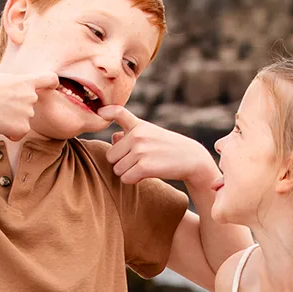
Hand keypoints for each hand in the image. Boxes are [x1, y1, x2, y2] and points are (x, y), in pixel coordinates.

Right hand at [0, 71, 58, 139]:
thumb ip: (14, 87)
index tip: (53, 86)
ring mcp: (28, 113)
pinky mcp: (23, 128)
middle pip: (29, 107)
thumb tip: (12, 96)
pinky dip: (9, 133)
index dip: (52, 83)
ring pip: (23, 121)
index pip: (49, 79)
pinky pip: (18, 134)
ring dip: (11, 121)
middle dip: (18, 110)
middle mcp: (31, 97)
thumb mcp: (1, 81)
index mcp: (26, 81)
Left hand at [100, 105, 220, 187]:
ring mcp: (140, 150)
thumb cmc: (168, 148)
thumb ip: (129, 135)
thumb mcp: (150, 135)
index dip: (106, 112)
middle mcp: (137, 135)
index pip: (118, 113)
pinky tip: (145, 175)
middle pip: (111, 156)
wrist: (191, 159)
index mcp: (138, 125)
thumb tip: (113, 137)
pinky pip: (125, 178)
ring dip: (127, 172)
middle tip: (138, 161)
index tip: (101, 112)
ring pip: (117, 169)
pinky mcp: (144, 166)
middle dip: (121, 162)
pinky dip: (133, 180)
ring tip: (144, 167)